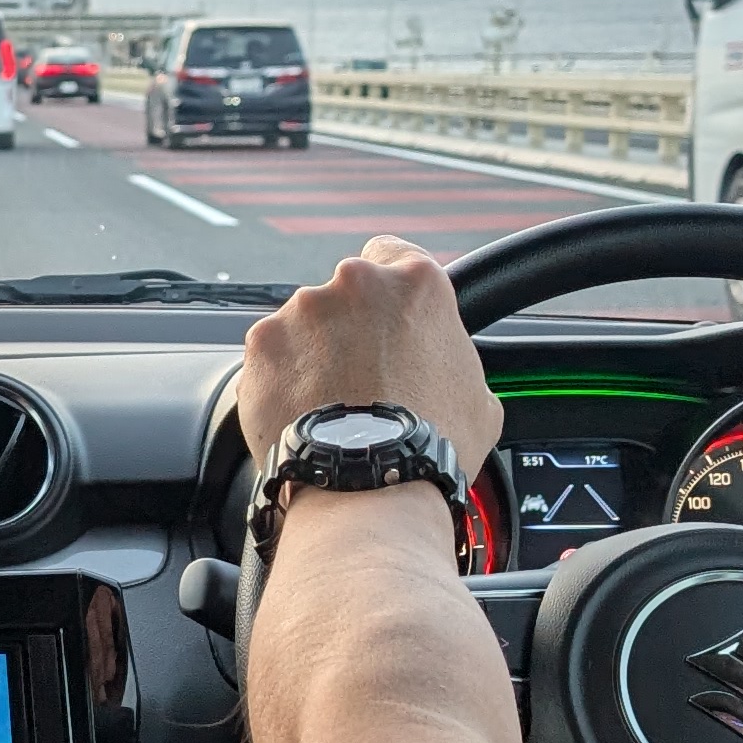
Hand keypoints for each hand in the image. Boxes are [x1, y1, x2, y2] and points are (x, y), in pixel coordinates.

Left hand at [237, 236, 503, 476]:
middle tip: (362, 378)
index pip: (393, 254)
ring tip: (332, 407)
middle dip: (349, 328)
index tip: (384, 316)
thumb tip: (446, 368)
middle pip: (344, 294)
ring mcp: (301, 312)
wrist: (371, 489)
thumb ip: (453, 356)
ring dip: (312, 355)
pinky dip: (281, 381)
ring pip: (303, 325)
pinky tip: (302, 416)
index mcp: (416, 282)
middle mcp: (354, 282)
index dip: (388, 291)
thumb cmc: (433, 446)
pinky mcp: (262, 347)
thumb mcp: (480, 394)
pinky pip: (271, 358)